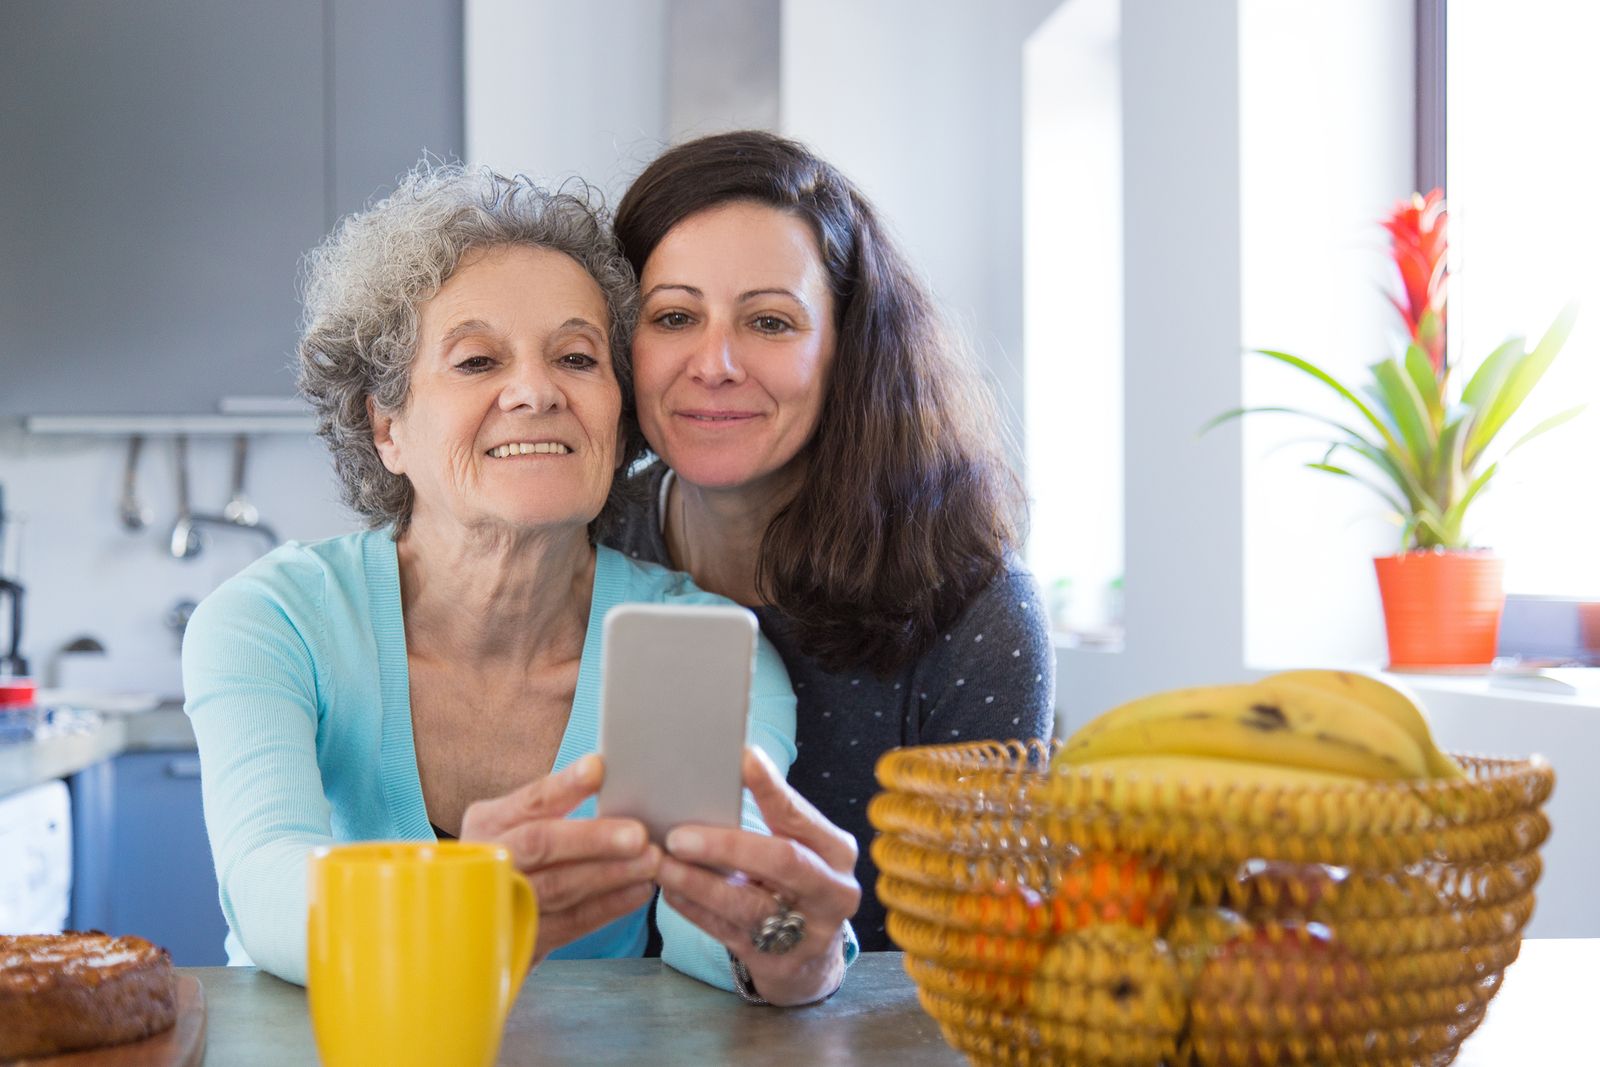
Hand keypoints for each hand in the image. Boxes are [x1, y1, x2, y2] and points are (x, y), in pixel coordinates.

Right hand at [460, 754, 659, 967]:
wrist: (472, 923)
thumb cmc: (512, 858)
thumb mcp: (514, 825)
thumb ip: (552, 806)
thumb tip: (606, 775)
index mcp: (488, 824)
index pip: (528, 801)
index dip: (563, 786)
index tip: (597, 769)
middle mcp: (489, 861)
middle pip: (540, 845)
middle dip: (593, 839)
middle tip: (638, 835)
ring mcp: (501, 904)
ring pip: (559, 887)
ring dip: (610, 874)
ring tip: (649, 862)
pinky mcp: (521, 941)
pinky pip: (569, 923)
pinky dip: (607, 907)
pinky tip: (638, 891)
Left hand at [655, 747, 860, 1006]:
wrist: (812, 956)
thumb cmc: (795, 882)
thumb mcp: (799, 848)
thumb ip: (773, 819)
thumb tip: (719, 772)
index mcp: (835, 851)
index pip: (800, 815)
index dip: (771, 788)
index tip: (740, 759)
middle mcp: (831, 890)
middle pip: (783, 863)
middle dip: (727, 846)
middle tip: (678, 835)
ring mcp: (807, 931)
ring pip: (748, 905)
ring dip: (698, 884)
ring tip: (661, 865)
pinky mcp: (778, 962)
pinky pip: (728, 932)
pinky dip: (695, 911)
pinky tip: (670, 892)